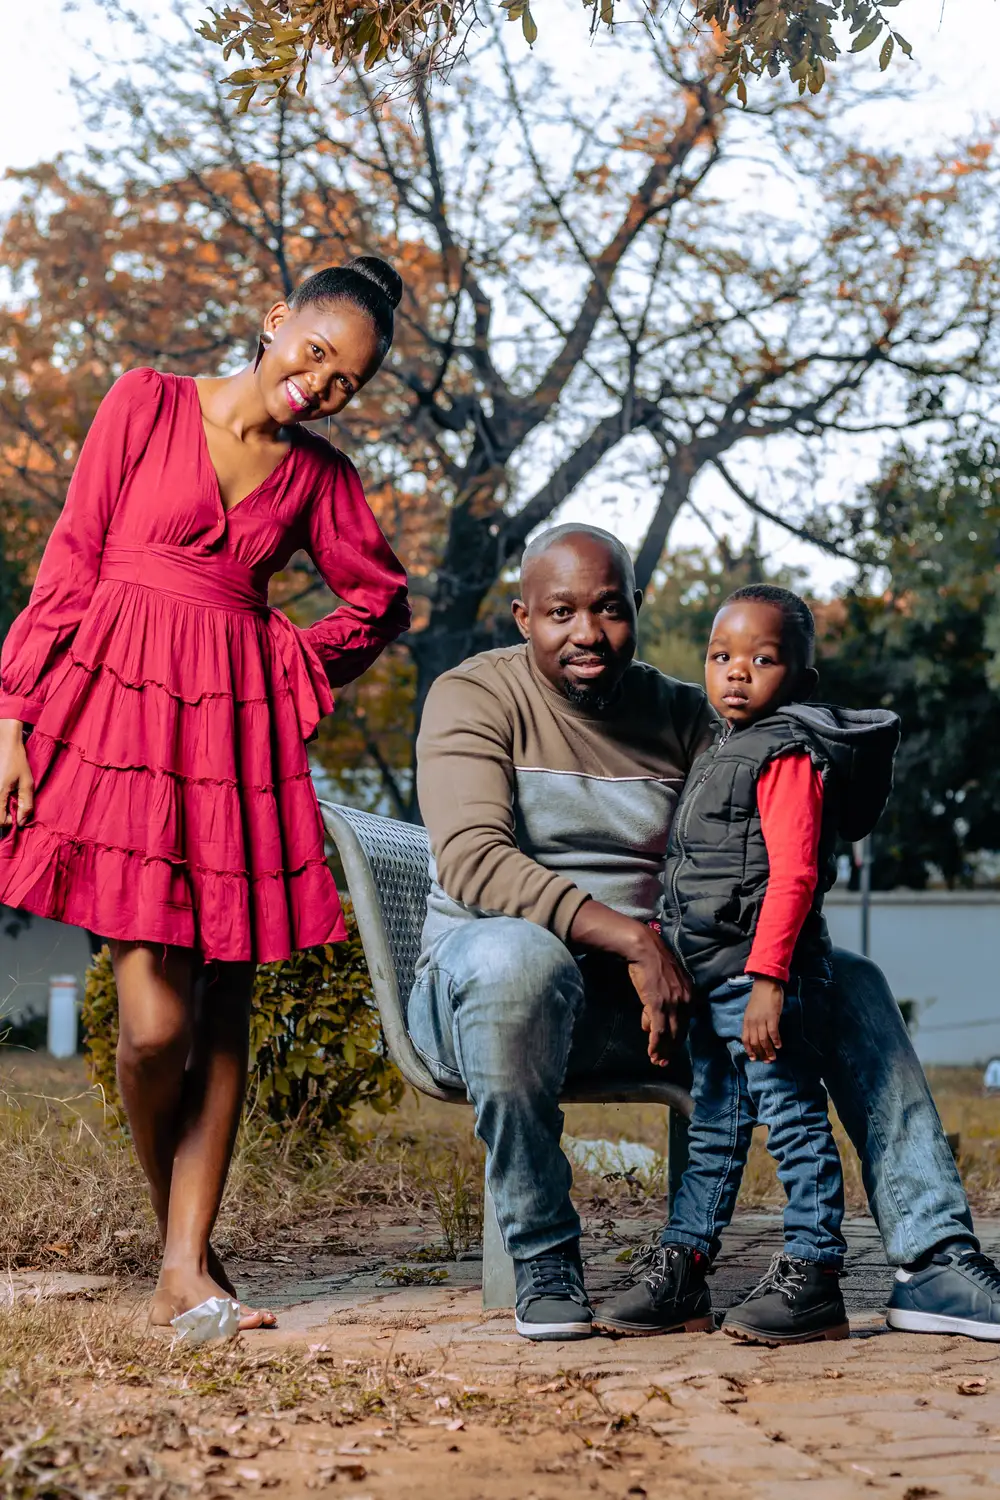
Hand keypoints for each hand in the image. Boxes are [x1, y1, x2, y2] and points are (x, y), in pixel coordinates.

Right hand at [0, 720, 32, 830]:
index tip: (16, 812)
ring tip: (8, 793)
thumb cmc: (16, 760)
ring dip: (1, 805)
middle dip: (4, 813)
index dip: (9, 821)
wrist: (4, 743)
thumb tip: (21, 822)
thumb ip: (26, 804)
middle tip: (13, 801)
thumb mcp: (27, 782)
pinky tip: (4, 788)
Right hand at [627, 930, 691, 1067]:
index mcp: (689, 995)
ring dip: (663, 1050)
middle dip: (671, 1049)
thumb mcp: (664, 982)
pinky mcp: (658, 1004)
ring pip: (670, 1034)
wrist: (644, 949)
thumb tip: (649, 1021)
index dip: (676, 1039)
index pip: (685, 1023)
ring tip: (656, 1061)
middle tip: (663, 1062)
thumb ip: (662, 1001)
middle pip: (679, 1032)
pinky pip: (659, 1030)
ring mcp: (672, 1003)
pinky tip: (651, 1052)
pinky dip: (655, 1044)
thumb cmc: (652, 963)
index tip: (670, 1050)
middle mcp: (685, 1001)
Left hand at [743, 977, 783, 1061]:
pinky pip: (773, 1033)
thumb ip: (752, 1022)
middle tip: (766, 1061)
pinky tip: (779, 1046)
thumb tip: (756, 1035)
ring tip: (773, 1057)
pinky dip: (775, 1041)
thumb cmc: (760, 997)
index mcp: (747, 1020)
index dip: (749, 1050)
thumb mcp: (752, 1011)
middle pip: (755, 1042)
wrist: (766, 984)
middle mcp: (753, 1022)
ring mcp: (762, 1020)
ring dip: (768, 1050)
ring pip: (763, 1040)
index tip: (754, 1058)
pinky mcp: (772, 1017)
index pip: (745, 1039)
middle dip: (760, 1053)